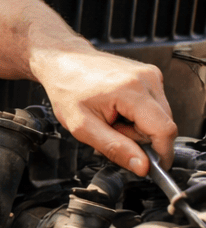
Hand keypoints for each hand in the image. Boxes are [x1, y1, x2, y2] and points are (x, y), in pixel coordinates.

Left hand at [34, 46, 176, 172]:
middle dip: (140, 137)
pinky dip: (139, 114)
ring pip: (160, 117)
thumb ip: (114, 148)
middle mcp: (146, 78)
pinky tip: (118, 108)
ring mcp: (150, 74)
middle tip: (111, 129)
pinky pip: (155, 106)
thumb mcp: (82, 126)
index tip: (149, 166)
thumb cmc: (66, 88)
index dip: (161, 153)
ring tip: (112, 117)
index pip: (164, 130)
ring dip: (139, 126)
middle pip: (163, 125)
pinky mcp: (150, 75)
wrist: (62, 61)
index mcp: (131, 90)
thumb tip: (142, 166)